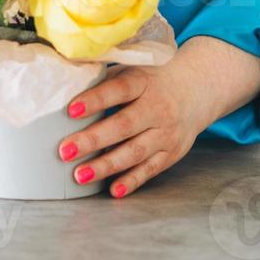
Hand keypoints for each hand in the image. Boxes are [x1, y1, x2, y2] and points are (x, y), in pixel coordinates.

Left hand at [57, 59, 207, 198]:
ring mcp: (166, 132)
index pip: (118, 90)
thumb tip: (64, 86)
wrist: (195, 90)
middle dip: (93, 140)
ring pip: (135, 152)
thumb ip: (103, 80)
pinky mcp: (171, 153)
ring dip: (106, 166)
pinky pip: (150, 169)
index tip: (71, 110)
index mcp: (143, 82)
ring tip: (80, 175)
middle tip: (65, 151)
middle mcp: (157, 108)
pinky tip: (113, 190)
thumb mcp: (131, 70)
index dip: (95, 100)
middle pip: (124, 126)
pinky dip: (131, 181)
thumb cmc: (151, 80)